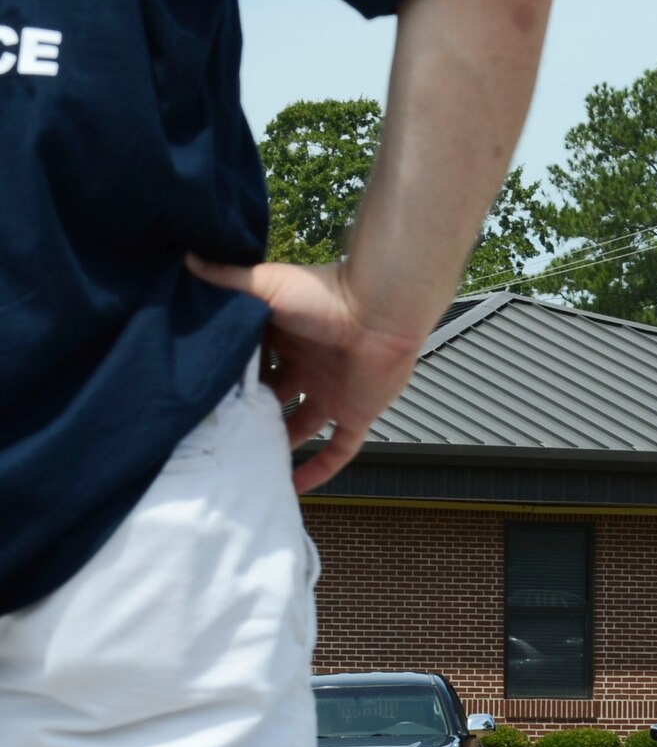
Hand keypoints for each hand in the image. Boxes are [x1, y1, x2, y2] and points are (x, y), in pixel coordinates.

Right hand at [188, 256, 424, 493]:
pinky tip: (293, 488)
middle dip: (247, 413)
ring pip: (299, 426)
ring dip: (277, 444)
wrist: (380, 313)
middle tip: (213, 434)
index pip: (247, 362)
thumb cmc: (324, 294)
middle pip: (270, 396)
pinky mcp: (356, 413)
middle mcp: (304, 366)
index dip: (225, 377)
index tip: (196, 395)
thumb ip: (227, 278)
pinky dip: (319, 470)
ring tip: (245, 463)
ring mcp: (331, 392)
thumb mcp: (266, 285)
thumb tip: (185, 259)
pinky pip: (339, 450)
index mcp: (282, 336)